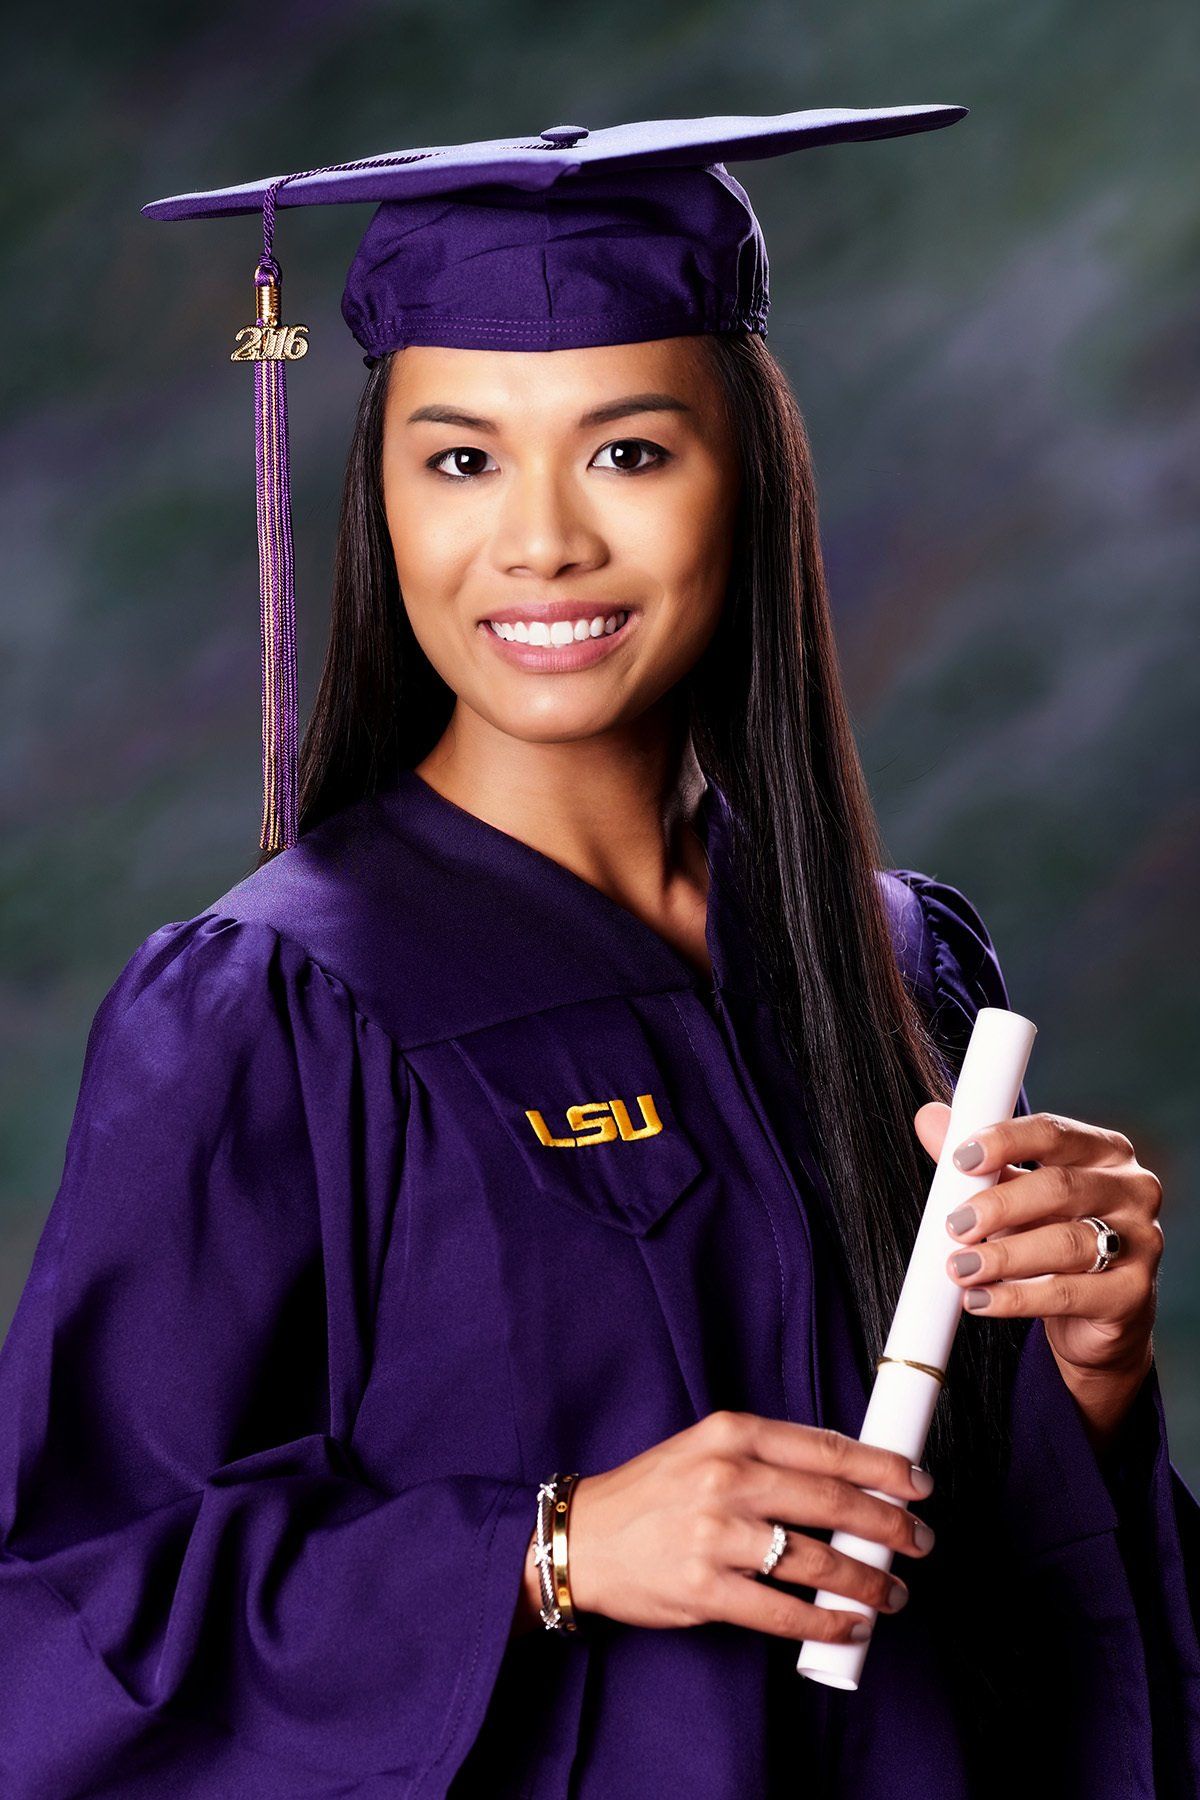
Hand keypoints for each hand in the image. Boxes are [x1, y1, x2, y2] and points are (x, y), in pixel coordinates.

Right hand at [561, 1411, 935, 1644]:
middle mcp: (727, 1478)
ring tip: (891, 1593)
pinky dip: (827, 1623)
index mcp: (731, 1434)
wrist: (582, 1539)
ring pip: (818, 1561)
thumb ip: (765, 1457)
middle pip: (834, 1501)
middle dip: (889, 1525)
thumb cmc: (650, 1494)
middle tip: (919, 1542)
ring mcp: (716, 1535)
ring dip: (868, 1582)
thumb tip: (844, 1479)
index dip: (882, 1467)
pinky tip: (849, 1626)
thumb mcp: (704, 1448)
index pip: (826, 1447)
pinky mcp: (706, 1589)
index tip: (918, 1484)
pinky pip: (784, 1612)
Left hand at [915, 1103, 1161, 1442]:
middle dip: (999, 1206)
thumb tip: (929, 1118)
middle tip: (955, 1225)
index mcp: (1104, 1150)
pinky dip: (1017, 1297)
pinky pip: (1068, 1293)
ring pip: (1066, 1243)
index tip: (960, 1159)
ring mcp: (1141, 1240)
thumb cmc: (1053, 1236)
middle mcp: (1132, 1188)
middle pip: (1060, 1187)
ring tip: (960, 1268)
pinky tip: (980, 1300)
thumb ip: (979, 1162)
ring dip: (1003, 1256)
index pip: (1052, 1133)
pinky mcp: (1134, 1292)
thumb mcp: (1015, 1194)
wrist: (1098, 1314)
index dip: (1004, 1141)